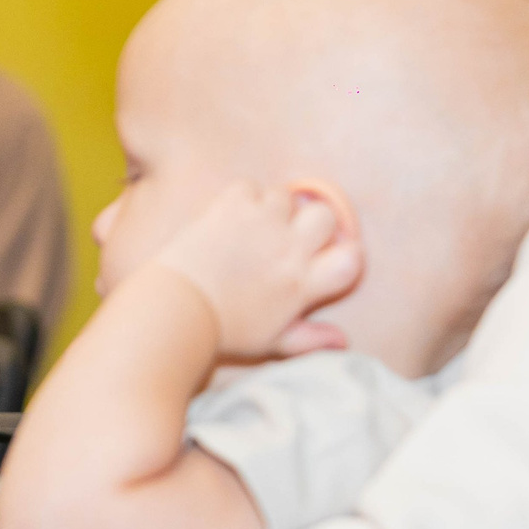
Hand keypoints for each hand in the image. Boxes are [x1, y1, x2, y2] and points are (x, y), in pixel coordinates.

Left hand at [152, 181, 361, 359]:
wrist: (177, 309)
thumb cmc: (224, 331)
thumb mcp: (272, 342)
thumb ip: (311, 338)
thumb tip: (343, 341)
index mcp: (303, 284)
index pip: (352, 258)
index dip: (345, 256)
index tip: (326, 260)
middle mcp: (288, 249)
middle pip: (324, 215)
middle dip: (312, 224)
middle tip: (289, 238)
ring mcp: (260, 224)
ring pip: (285, 196)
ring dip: (274, 208)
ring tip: (254, 228)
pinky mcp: (230, 207)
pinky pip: (249, 187)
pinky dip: (243, 198)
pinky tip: (230, 219)